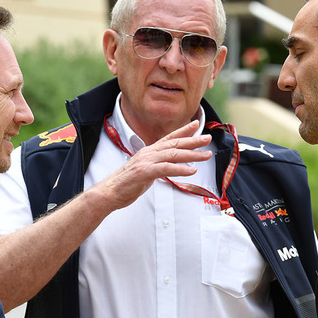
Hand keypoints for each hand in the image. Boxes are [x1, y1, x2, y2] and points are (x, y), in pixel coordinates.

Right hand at [97, 120, 211, 209]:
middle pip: (174, 143)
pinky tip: (191, 170)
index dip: (183, 131)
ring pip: (173, 154)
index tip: (196, 125)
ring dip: (192, 154)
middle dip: (193, 140)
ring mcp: (146, 161)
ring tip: (205, 155)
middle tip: (208, 138)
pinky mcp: (145, 172)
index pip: (169, 138)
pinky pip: (166, 169)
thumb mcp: (144, 171)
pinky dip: (180, 169)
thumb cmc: (126, 184)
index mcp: (148, 152)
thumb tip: (167, 168)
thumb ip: (156, 167)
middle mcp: (148, 153)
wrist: (109, 192)